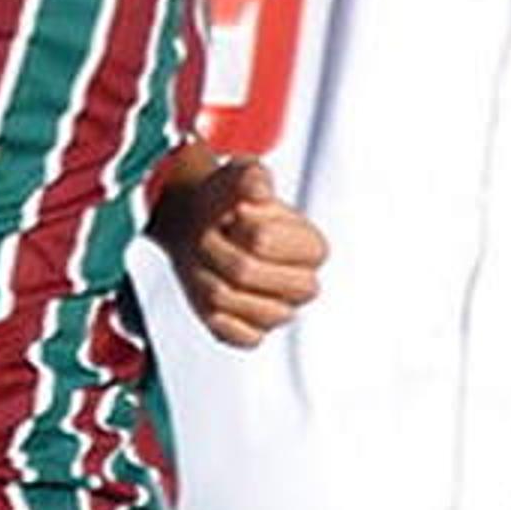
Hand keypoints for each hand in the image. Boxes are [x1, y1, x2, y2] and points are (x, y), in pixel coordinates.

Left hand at [151, 157, 324, 345]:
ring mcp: (280, 312)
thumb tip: (258, 190)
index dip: (238, 225)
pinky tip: (214, 297)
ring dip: (209, 280)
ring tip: (211, 261)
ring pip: (233, 302)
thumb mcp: (240, 173)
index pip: (263, 241)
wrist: (198, 225)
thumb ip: (251, 175)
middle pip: (245, 272)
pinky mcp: (255, 333)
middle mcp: (304, 284)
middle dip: (216, 250)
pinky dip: (218, 317)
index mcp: (311, 246)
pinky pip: (238, 336)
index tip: (238, 214)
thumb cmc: (228, 198)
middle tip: (212, 236)